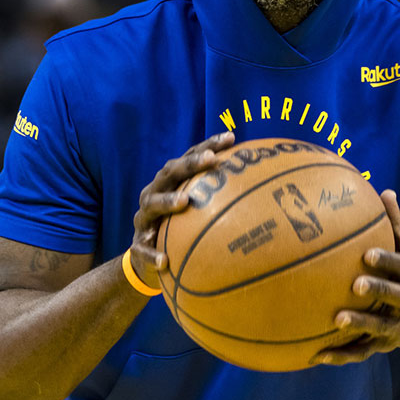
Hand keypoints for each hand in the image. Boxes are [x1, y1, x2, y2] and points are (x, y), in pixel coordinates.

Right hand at [128, 131, 235, 290]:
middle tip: (210, 160)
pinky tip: (165, 260)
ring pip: (151, 205)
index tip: (231, 138)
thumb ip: (219, 199)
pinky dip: (152, 253)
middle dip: (189, 164)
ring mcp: (143, 219)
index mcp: (169, 183)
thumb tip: (262, 190)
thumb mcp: (195, 212)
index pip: (189, 158)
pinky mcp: (137, 245)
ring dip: (167, 201)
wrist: (146, 259)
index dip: (208, 146)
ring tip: (184, 201)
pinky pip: (143, 249)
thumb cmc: (179, 228)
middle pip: (169, 173)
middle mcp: (154, 194)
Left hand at [313, 189, 399, 364]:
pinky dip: (341, 355)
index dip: (389, 261)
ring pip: (380, 328)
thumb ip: (396, 225)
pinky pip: (361, 352)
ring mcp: (398, 327)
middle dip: (380, 290)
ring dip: (360, 325)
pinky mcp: (383, 347)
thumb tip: (386, 192)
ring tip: (337, 320)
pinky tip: (317, 355)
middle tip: (356, 284)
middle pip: (398, 297)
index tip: (368, 254)